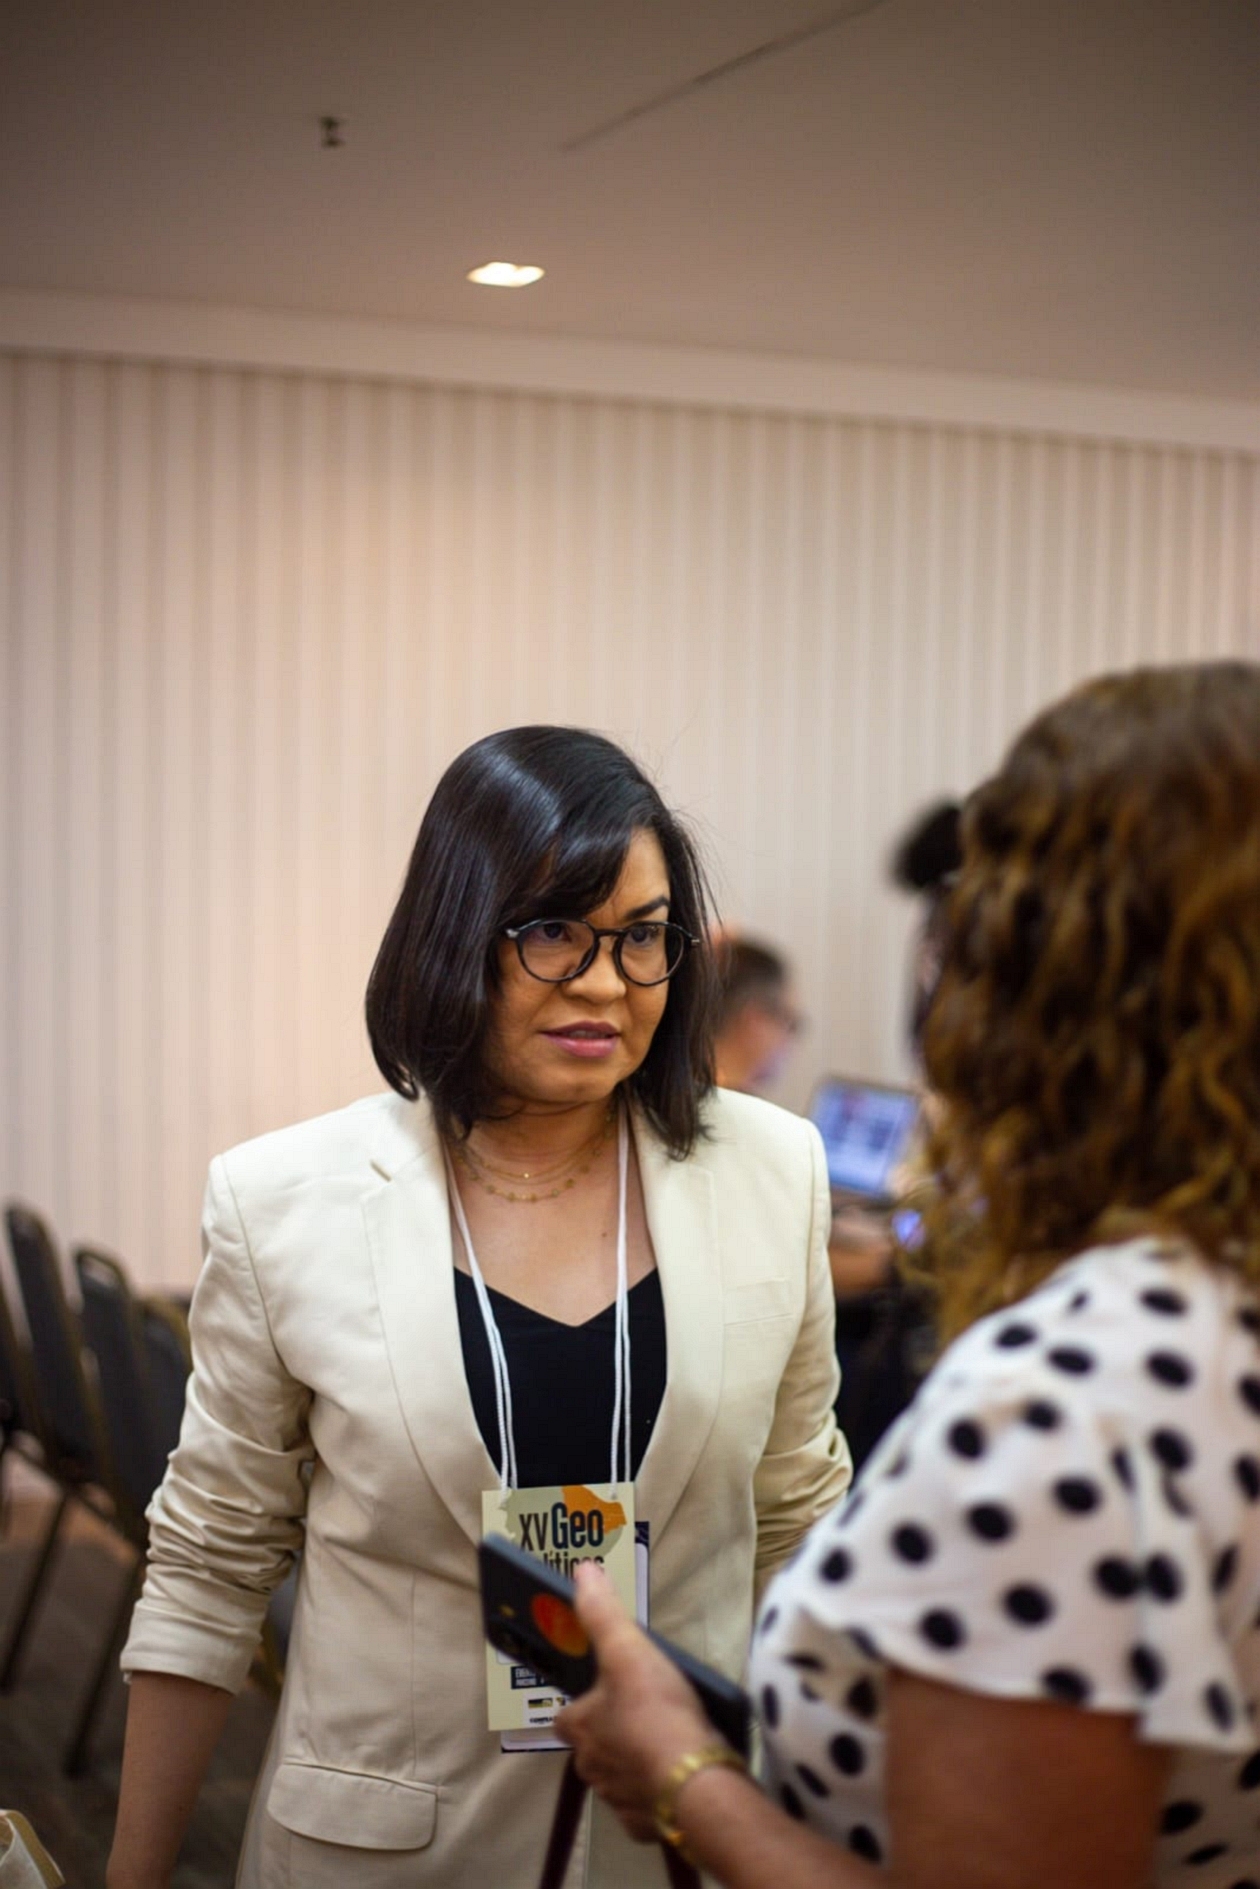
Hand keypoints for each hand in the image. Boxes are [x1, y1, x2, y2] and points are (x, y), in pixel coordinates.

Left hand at [554, 1562, 717, 1843]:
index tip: (601, 1693)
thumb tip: (581, 1572)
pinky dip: (656, 1792)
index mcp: (580, 1727)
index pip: (565, 1717)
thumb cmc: (654, 1711)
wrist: (694, 1781)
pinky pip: (645, 1806)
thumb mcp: (628, 1649)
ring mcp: (617, 1799)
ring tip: (665, 1742)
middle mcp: (591, 1766)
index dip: (580, 1705)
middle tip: (642, 1715)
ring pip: (618, 1778)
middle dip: (610, 1735)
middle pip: (592, 1749)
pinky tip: (678, 1775)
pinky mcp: (646, 1825)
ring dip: (634, 1764)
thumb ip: (603, 1612)